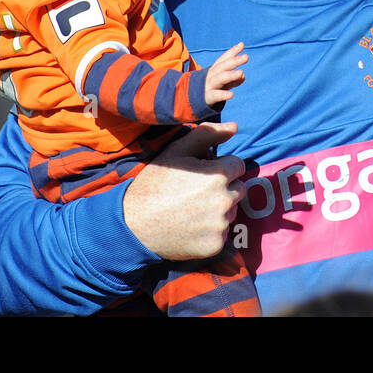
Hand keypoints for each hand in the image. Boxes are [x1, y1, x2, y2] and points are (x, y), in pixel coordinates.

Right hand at [122, 121, 245, 259]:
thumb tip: (235, 126)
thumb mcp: (176, 151)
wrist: (133, 224)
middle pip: (239, 188)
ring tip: (192, 209)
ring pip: (232, 211)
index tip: (203, 174)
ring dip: (220, 209)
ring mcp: (220, 226)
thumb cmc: (155, 183)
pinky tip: (192, 226)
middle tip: (197, 192)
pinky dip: (212, 230)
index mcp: (218, 175)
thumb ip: (207, 134)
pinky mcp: (215, 246)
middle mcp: (224, 201)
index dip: (221, 167)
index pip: (238, 165)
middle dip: (224, 187)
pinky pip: (224, 232)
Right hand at [203, 41, 247, 108]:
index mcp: (215, 70)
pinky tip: (232, 94)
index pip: (223, 59)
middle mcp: (211, 75)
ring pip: (219, 79)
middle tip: (246, 57)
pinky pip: (215, 95)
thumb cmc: (210, 89)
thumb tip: (243, 75)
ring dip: (230, 75)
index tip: (242, 44)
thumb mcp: (222, 82)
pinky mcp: (207, 97)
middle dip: (234, 61)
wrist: (189, 101)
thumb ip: (234, 79)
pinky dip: (223, 95)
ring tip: (242, 73)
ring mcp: (209, 85)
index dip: (232, 52)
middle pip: (222, 66)